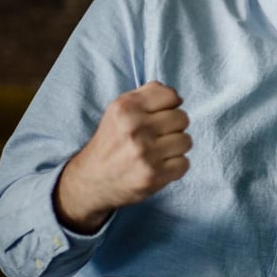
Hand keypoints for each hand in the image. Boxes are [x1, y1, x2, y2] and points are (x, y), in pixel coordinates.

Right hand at [53, 81, 191, 233]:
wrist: (90, 181)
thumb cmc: (111, 142)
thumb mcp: (118, 110)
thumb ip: (147, 95)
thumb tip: (178, 98)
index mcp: (125, 108)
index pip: (171, 95)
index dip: (169, 105)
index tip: (160, 115)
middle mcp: (134, 128)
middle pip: (182, 118)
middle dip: (173, 127)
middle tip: (157, 136)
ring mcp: (144, 154)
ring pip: (186, 141)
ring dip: (176, 147)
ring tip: (158, 152)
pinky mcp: (153, 176)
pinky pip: (184, 164)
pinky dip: (175, 166)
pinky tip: (158, 166)